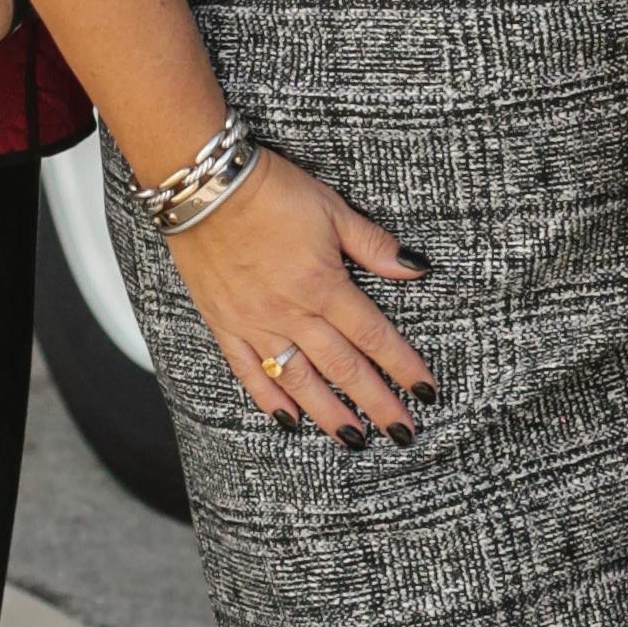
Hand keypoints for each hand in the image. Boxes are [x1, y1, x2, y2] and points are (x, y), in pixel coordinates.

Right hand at [169, 148, 434, 437]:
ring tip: (353, 440)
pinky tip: (288, 420)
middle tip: (402, 433)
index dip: (403, 366)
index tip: (425, 393)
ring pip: (299, 380)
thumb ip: (374, 246)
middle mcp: (292, 313)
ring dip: (329, 413)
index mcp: (324, 285)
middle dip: (377, 403)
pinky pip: (249, 372)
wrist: (203, 186)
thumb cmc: (270, 191)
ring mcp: (255, 323)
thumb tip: (417, 268)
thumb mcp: (332, 210)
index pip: (374, 336)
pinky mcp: (224, 325)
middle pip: (343, 368)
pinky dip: (269, 399)